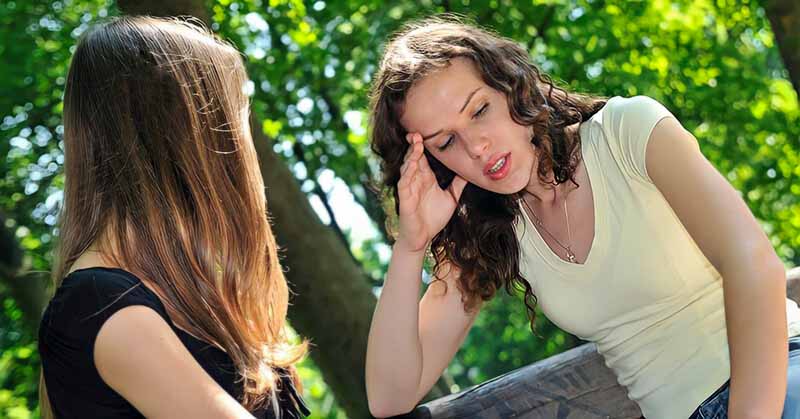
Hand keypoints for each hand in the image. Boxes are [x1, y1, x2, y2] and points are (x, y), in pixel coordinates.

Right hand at [395, 133, 467, 253]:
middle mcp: (416, 180)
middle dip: (414, 144)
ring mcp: (409, 188)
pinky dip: (407, 172)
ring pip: (407, 167)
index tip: (426, 132)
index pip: (423, 157)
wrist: (423, 238)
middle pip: (413, 157)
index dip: (423, 144)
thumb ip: (458, 184)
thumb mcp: (451, 198)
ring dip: (411, 155)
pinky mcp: (404, 198)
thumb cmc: (434, 219)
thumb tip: (471, 172)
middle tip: (416, 132)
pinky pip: (404, 182)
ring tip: (416, 143)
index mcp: (426, 178)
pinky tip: (412, 164)